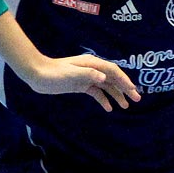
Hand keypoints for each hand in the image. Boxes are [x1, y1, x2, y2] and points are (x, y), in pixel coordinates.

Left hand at [26, 53, 141, 111]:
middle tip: (136, 100)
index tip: (133, 91)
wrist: (37, 74)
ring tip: (126, 106)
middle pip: (113, 79)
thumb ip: (88, 74)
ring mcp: (87, 77)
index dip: (124, 81)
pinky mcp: (81, 85)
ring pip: (106, 86)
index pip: (113, 72)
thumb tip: (104, 78)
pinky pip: (96, 92)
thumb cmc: (53, 73)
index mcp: (92, 64)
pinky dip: (104, 99)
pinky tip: (109, 108)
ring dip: (117, 95)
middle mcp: (92, 69)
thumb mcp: (71, 73)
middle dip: (125, 88)